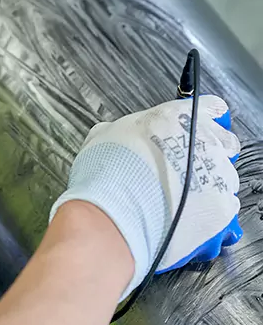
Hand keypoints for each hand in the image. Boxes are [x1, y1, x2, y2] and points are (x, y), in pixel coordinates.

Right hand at [50, 95, 241, 295]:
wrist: (112, 217)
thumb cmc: (105, 178)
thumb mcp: (100, 138)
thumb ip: (122, 130)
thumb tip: (119, 133)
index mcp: (175, 119)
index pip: (209, 107)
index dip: (202, 122)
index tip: (194, 133)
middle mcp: (203, 142)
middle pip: (224, 142)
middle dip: (208, 155)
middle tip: (184, 170)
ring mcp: (218, 175)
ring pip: (224, 177)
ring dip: (206, 186)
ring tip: (178, 200)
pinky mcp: (221, 207)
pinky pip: (223, 208)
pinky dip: (207, 213)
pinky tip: (185, 217)